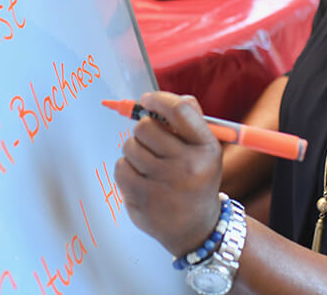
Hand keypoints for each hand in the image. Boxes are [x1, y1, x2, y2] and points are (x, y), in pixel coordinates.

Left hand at [114, 91, 222, 256]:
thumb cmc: (196, 179)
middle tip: (151, 141)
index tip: (148, 100)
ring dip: (134, 149)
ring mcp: (163, 185)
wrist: (197, 228)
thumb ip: (189, 120)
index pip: (179, 110)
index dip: (158, 100)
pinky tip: (140, 177)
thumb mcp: (205, 149)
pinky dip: (126, 169)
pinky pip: (120, 168)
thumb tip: (162, 99)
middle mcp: (187, 166)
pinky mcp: (142, 200)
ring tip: (148, 162)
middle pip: (146, 127)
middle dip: (144, 129)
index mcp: (205, 148)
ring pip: (129, 146)